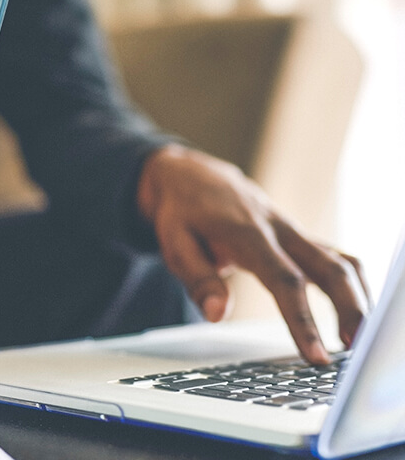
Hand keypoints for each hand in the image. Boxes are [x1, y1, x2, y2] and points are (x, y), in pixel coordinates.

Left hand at [137, 144, 370, 363]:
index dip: (303, 320)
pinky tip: (354, 313)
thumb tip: (216, 315)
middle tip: (355, 349)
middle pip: (329, 268)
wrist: (191, 177)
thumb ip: (198, 279)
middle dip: (350, 309)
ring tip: (359, 339)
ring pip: (340, 261)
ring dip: (357, 298)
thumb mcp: (174, 243)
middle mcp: (278, 230)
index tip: (316, 356)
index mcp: (247, 233)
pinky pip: (335, 258)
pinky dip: (351, 285)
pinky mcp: (297, 236)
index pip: (284, 280)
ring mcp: (292, 231)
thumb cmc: (182, 212)